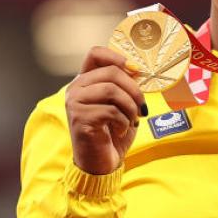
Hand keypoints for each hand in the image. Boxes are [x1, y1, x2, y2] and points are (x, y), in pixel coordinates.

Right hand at [65, 46, 146, 174]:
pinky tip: (120, 131)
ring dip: (130, 107)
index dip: (117, 57)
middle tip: (142, 108)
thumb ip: (125, 86)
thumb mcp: (122, 105)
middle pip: (111, 72)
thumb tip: (137, 70)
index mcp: (85, 81)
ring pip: (111, 90)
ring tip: (132, 120)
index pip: (95, 54)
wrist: (101, 164)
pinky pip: (110, 111)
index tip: (136, 71)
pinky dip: (123, 122)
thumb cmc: (112, 134)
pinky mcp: (79, 119)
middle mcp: (76, 89)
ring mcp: (75, 103)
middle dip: (134, 90)